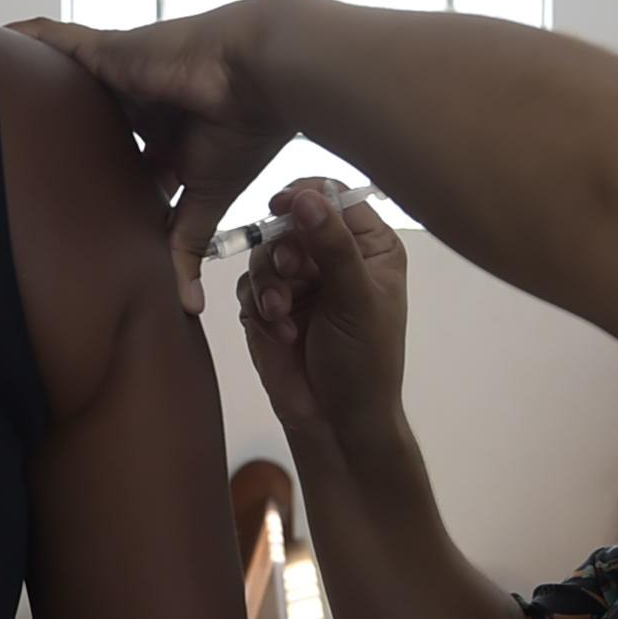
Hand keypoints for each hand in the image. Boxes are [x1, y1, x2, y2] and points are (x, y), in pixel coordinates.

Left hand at [10, 2, 295, 313]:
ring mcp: (123, 75)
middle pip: (88, 122)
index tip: (71, 202)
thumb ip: (185, 246)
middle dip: (62, 138)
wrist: (262, 77)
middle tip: (19, 164)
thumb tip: (190, 308)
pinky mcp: (108, 52)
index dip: (99, 176)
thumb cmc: (244, 132)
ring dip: (35, 89)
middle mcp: (141, 103)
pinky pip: (56, 40)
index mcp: (166, 135)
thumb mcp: (206, 198)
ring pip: (66, 82)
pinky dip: (27, 40)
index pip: (122, 158)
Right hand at [237, 178, 407, 448]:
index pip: (335, 199)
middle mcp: (333, 256)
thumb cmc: (364, 360)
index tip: (283, 205)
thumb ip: (332, 246)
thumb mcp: (356, 299)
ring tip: (281, 312)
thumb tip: (307, 197)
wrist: (336, 421)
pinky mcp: (268, 306)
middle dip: (284, 249)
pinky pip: (248, 286)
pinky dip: (259, 306)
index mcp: (369, 247)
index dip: (307, 197)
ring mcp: (299, 281)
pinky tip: (279, 332)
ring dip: (269, 282)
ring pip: (264, 253)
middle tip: (289, 270)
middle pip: (291, 222)